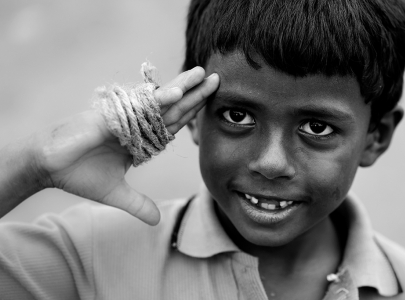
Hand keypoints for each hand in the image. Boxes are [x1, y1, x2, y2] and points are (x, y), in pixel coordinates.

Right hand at [32, 67, 218, 224]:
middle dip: (195, 95)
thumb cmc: (79, 174)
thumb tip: (157, 221)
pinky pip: (138, 107)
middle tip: (216, 78)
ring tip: (200, 73)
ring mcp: (125, 118)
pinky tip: (177, 92)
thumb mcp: (116, 194)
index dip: (192, 113)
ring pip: (159, 102)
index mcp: (141, 138)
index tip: (211, 102)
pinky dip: (158, 100)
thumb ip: (138, 204)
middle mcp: (136, 124)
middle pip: (172, 109)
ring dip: (181, 88)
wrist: (49, 165)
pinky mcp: (111, 116)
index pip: (173, 124)